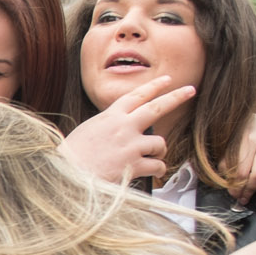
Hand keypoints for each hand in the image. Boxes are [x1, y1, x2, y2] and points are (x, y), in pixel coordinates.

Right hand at [61, 76, 194, 183]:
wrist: (65, 175)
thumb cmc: (72, 157)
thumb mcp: (88, 131)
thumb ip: (109, 125)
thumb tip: (124, 126)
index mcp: (110, 116)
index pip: (136, 95)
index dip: (154, 86)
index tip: (167, 80)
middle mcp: (123, 126)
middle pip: (156, 107)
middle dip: (176, 97)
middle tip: (190, 90)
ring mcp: (130, 145)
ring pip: (160, 142)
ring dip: (159, 151)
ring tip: (153, 157)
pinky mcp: (134, 165)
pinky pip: (157, 165)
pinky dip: (157, 169)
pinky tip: (153, 172)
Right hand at [229, 111, 255, 204]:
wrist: (254, 119)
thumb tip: (250, 192)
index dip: (251, 190)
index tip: (246, 198)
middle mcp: (254, 142)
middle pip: (242, 174)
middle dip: (237, 190)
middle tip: (237, 197)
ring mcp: (239, 139)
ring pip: (229, 170)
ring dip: (228, 184)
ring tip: (232, 189)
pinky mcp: (227, 139)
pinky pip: (221, 162)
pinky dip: (223, 173)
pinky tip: (228, 176)